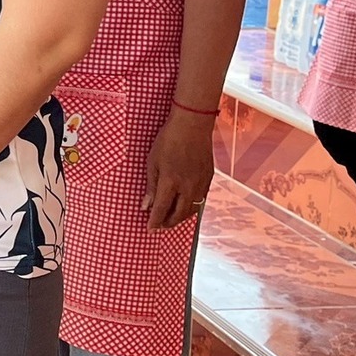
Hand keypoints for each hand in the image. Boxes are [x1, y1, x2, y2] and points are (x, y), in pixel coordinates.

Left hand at [145, 107, 214, 228]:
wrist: (192, 126)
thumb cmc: (168, 141)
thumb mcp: (152, 162)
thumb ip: (151, 186)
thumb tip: (146, 206)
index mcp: (171, 183)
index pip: (161, 209)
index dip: (155, 221)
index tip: (150, 229)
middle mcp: (188, 187)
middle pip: (179, 214)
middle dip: (168, 223)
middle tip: (159, 225)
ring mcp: (200, 184)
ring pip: (192, 209)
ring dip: (181, 217)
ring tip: (171, 217)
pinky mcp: (209, 178)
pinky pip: (201, 199)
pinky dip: (191, 206)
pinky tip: (185, 204)